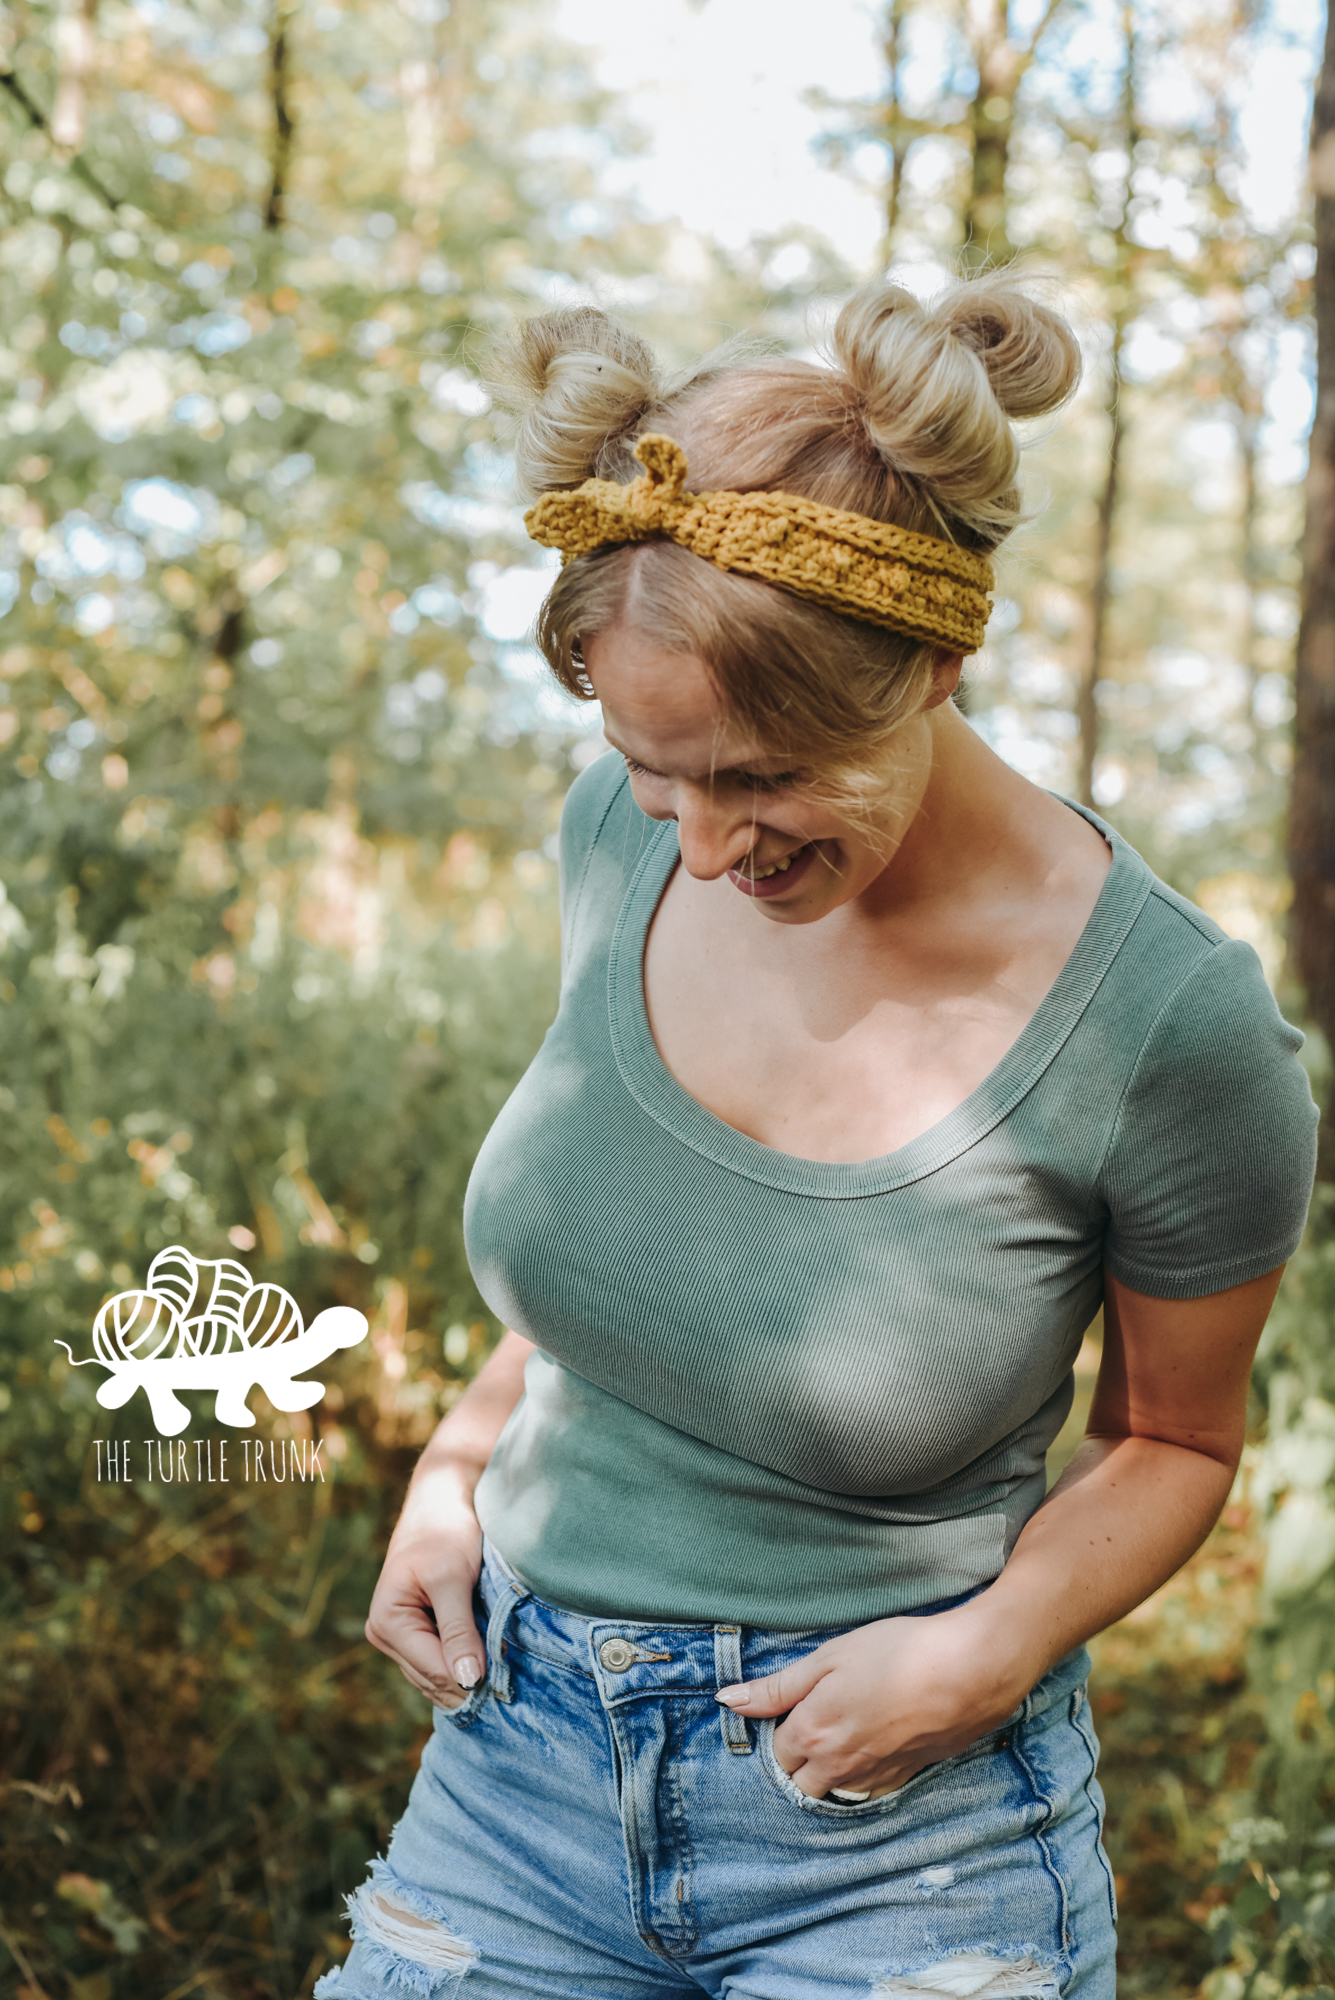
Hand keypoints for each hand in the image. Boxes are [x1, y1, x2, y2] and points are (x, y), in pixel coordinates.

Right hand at [364, 1467, 485, 1709]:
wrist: (442, 1497)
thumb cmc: (445, 1530)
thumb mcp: (453, 1578)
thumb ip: (458, 1630)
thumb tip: (469, 1682)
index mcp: (387, 1622)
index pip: (433, 1670)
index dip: (471, 1680)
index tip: (509, 1682)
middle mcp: (385, 1634)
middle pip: (434, 1679)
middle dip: (470, 1680)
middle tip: (512, 1682)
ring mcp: (399, 1635)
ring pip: (438, 1675)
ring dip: (468, 1673)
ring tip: (504, 1670)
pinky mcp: (416, 1629)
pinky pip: (441, 1661)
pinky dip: (464, 1662)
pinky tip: (489, 1657)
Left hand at [717, 1602, 1029, 1799]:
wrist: (969, 1670)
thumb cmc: (897, 1652)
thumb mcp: (829, 1656)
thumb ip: (777, 1686)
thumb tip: (728, 1701)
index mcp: (812, 1732)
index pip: (775, 1753)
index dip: (779, 1728)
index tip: (793, 1706)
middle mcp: (837, 1766)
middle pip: (798, 1781)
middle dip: (797, 1758)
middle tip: (815, 1719)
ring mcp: (872, 1777)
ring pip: (832, 1791)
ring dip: (826, 1772)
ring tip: (843, 1731)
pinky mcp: (903, 1778)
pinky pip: (866, 1791)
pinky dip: (859, 1776)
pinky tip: (872, 1744)